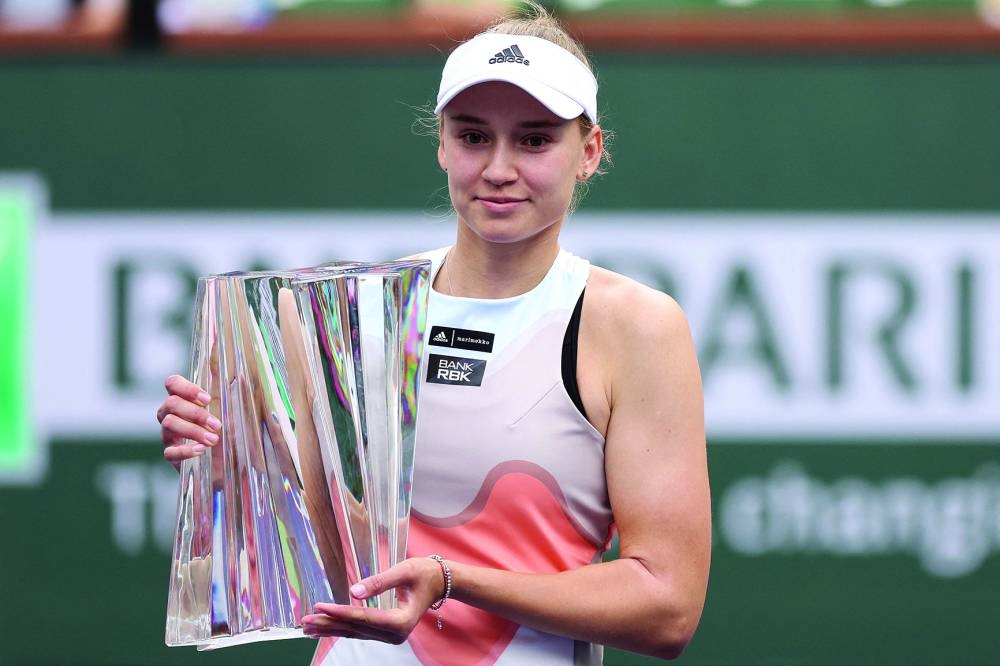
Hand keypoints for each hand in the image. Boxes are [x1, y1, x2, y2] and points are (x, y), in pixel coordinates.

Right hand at [156, 374, 220, 468]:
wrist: (228, 459)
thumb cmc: (226, 428)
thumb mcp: (229, 405)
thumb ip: (225, 383)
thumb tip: (229, 359)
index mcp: (184, 399)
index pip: (172, 383)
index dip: (186, 388)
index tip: (207, 399)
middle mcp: (171, 414)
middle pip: (170, 404)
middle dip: (195, 413)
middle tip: (217, 424)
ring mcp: (168, 435)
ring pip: (168, 425)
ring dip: (193, 431)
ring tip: (214, 439)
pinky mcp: (172, 456)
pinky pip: (168, 452)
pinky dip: (185, 451)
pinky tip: (200, 451)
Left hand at [301, 557, 445, 643]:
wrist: (438, 582)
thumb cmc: (424, 574)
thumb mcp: (404, 571)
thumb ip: (380, 582)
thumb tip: (353, 590)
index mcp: (400, 621)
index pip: (363, 618)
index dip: (340, 612)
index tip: (319, 607)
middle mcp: (394, 634)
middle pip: (355, 628)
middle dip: (328, 624)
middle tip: (304, 620)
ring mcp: (390, 636)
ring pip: (354, 632)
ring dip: (330, 629)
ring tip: (307, 627)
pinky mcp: (385, 632)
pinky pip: (358, 631)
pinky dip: (340, 629)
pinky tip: (323, 629)